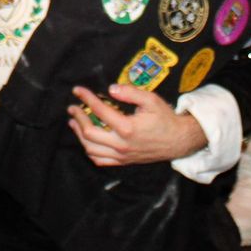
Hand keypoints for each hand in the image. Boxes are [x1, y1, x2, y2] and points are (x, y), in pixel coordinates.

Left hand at [66, 84, 207, 166]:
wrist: (178, 141)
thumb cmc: (165, 118)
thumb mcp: (150, 100)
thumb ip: (130, 92)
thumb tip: (111, 89)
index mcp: (127, 127)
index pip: (99, 110)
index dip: (86, 98)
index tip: (78, 90)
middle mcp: (121, 144)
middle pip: (89, 132)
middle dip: (78, 118)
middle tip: (72, 107)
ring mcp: (121, 155)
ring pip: (91, 148)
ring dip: (79, 135)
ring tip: (74, 123)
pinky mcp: (123, 161)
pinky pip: (100, 160)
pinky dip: (89, 151)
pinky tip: (86, 141)